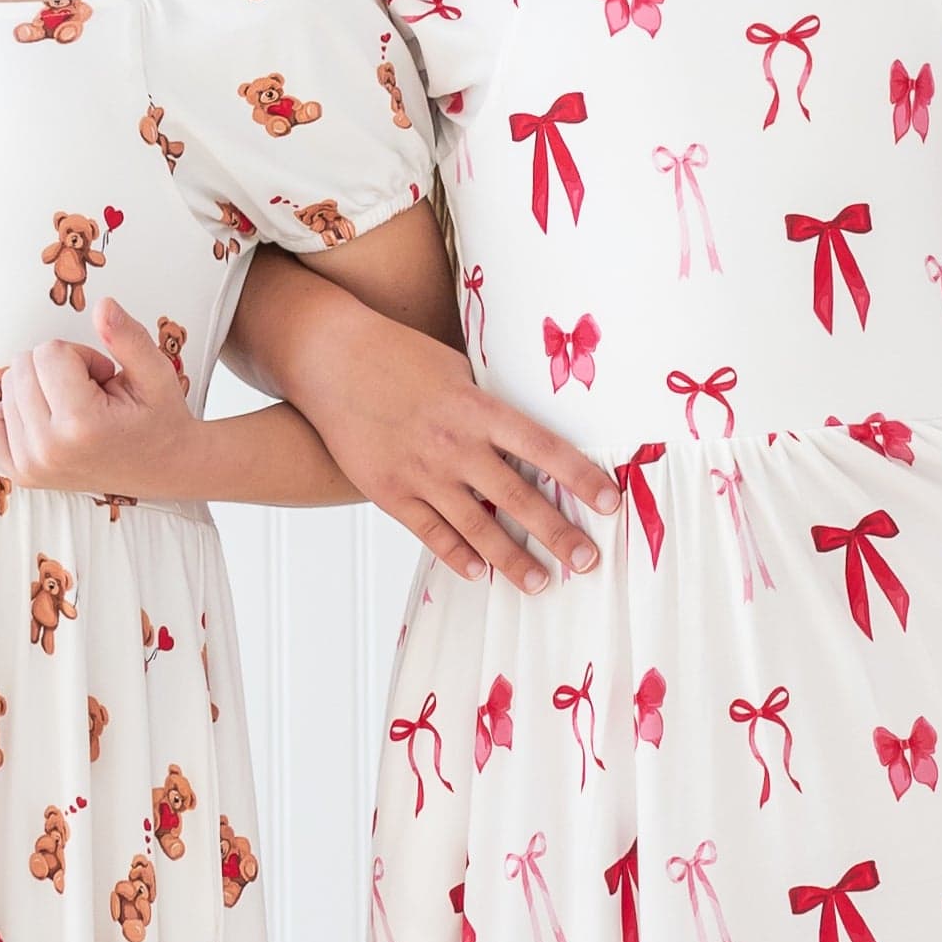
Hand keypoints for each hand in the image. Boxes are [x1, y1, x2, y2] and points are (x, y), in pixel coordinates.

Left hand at [0, 301, 200, 496]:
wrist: (163, 468)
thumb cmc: (159, 422)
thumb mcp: (156, 374)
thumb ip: (128, 338)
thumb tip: (103, 307)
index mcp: (80, 425)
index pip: (48, 353)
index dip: (80, 355)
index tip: (102, 377)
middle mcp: (47, 449)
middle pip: (22, 367)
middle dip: (58, 369)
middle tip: (91, 393)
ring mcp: (30, 465)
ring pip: (8, 389)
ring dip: (41, 389)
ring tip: (77, 409)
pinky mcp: (21, 473)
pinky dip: (13, 412)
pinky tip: (46, 417)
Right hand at [312, 327, 617, 592]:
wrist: (332, 358)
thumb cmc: (400, 357)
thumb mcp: (457, 371)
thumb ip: (491, 408)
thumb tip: (529, 436)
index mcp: (478, 408)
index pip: (543, 447)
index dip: (580, 477)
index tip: (610, 503)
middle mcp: (455, 444)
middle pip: (518, 497)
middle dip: (558, 533)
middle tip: (589, 561)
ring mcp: (421, 472)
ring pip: (477, 527)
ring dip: (512, 560)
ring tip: (541, 584)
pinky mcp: (389, 491)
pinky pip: (430, 532)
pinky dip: (456, 555)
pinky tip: (479, 573)